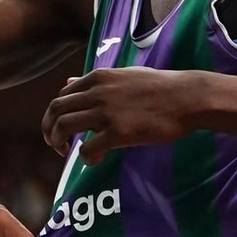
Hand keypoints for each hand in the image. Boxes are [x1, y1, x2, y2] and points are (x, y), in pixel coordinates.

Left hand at [42, 68, 205, 161]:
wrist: (186, 97)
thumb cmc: (160, 87)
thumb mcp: (123, 75)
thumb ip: (95, 81)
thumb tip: (68, 80)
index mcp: (98, 78)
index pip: (62, 95)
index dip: (57, 114)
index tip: (64, 128)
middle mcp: (97, 92)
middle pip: (55, 110)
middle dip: (49, 130)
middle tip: (56, 144)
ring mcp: (106, 112)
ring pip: (63, 127)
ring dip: (59, 143)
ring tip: (67, 153)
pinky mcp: (118, 132)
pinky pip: (87, 149)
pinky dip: (85, 158)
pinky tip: (95, 160)